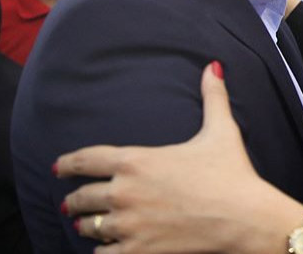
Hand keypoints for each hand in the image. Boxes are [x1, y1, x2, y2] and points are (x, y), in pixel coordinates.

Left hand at [57, 61, 291, 252]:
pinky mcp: (139, 251)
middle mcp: (125, 192)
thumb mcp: (221, 130)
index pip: (87, 160)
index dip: (68, 163)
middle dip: (74, 199)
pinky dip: (100, 251)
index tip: (59, 167)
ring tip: (84, 225)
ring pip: (89, 227)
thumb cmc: (232, 173)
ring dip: (85, 225)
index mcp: (137, 161)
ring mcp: (129, 225)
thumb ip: (213, 97)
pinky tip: (104, 248)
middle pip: (82, 197)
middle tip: (70, 202)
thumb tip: (213, 66)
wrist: (244, 217)